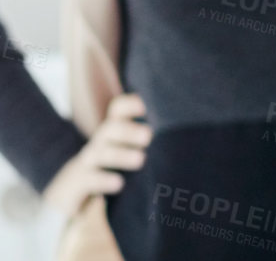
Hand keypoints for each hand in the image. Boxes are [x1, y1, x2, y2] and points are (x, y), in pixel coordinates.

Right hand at [42, 94, 150, 216]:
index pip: (118, 110)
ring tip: (140, 159)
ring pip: (100, 153)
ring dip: (120, 155)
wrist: (68, 191)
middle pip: (110, 129)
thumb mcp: (127, 150)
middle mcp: (99, 143)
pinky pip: (88, 179)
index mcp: (113, 131)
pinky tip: (118, 184)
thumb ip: (147, 140)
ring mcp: (87, 163)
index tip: (147, 106)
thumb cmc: (110, 166)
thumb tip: (186, 134)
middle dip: (128, 131)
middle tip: (149, 136)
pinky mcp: (78, 184)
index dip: (130, 104)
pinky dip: (103, 180)